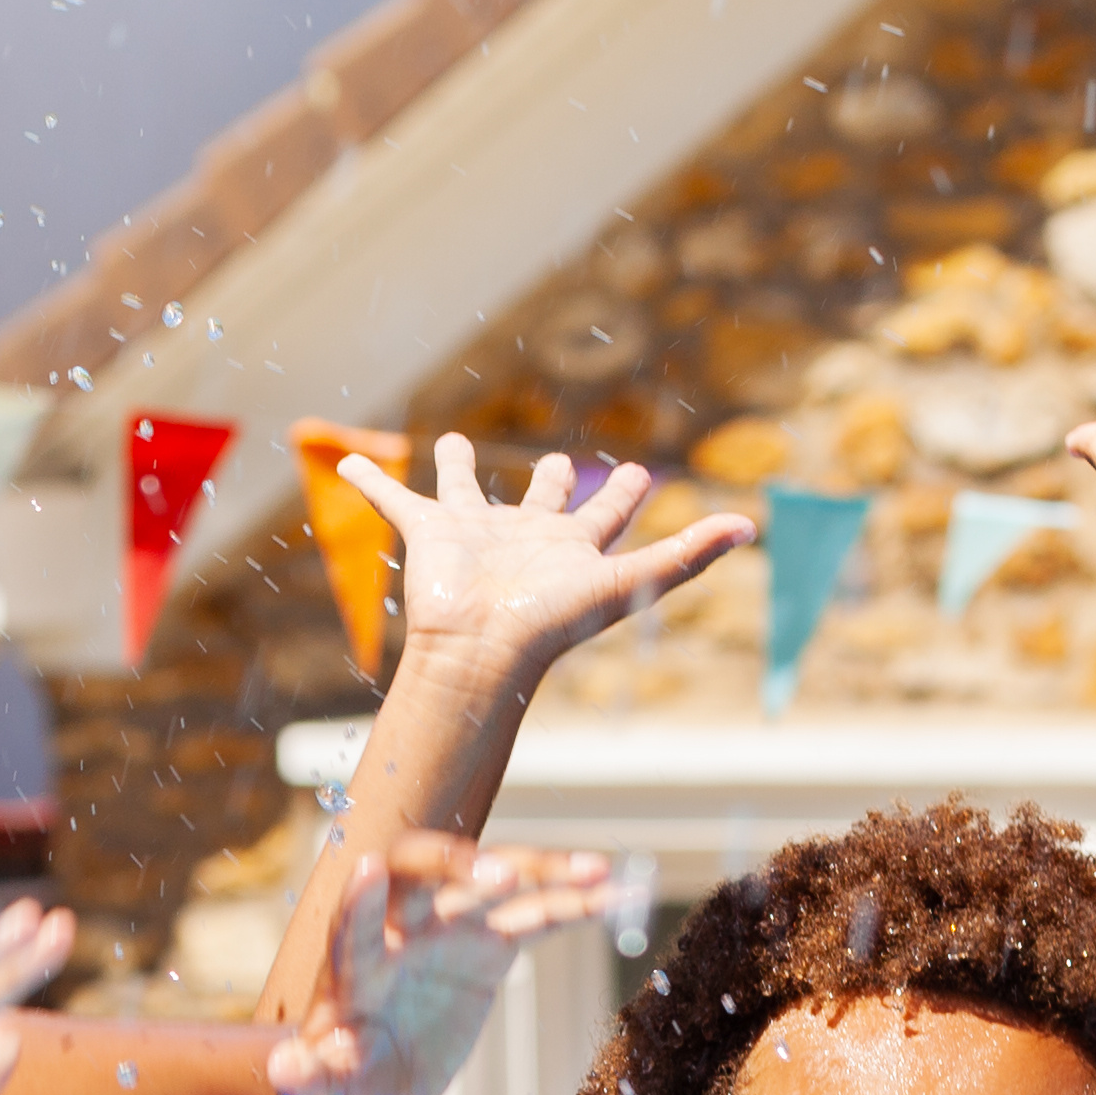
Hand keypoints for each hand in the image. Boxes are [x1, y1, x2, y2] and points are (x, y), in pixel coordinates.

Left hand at [260, 836, 614, 1094]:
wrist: (371, 1085)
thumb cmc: (341, 1092)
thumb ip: (308, 1082)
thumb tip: (288, 1069)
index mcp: (354, 971)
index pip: (352, 927)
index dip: (361, 902)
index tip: (370, 872)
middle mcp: (399, 933)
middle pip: (421, 876)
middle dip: (457, 870)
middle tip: (500, 880)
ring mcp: (447, 931)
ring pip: (493, 884)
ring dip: (540, 872)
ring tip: (598, 870)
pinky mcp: (488, 947)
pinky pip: (536, 915)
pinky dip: (574, 903)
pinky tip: (619, 896)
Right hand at [341, 437, 751, 687]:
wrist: (482, 651)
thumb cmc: (553, 624)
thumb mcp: (633, 582)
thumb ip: (689, 554)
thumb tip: (750, 526)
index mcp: (569, 548)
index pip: (605, 515)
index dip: (625, 495)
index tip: (642, 472)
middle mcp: (522, 540)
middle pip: (540, 501)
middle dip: (553, 480)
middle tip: (567, 459)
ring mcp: (472, 535)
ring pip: (464, 491)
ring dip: (455, 468)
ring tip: (449, 443)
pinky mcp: (427, 533)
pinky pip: (392, 499)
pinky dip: (368, 481)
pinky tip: (344, 461)